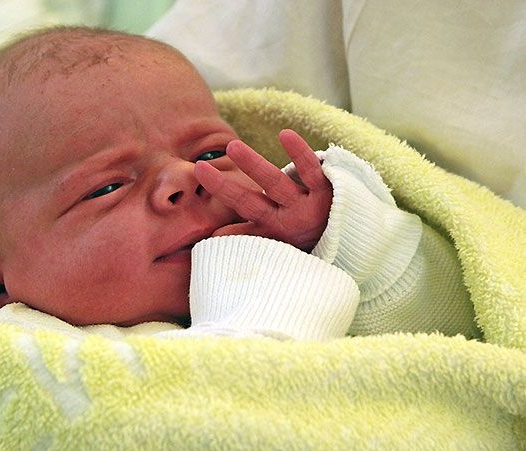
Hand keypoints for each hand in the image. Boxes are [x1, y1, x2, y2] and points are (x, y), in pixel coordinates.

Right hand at [194, 129, 332, 250]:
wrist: (357, 241)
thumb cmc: (308, 235)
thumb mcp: (277, 237)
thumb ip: (246, 234)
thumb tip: (214, 238)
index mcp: (274, 227)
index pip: (241, 208)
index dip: (220, 191)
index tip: (199, 172)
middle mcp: (288, 218)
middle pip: (253, 200)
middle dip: (227, 186)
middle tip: (201, 169)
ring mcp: (308, 205)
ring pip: (276, 184)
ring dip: (254, 167)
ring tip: (233, 147)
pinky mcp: (329, 191)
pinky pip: (312, 171)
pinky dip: (300, 153)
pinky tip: (285, 135)